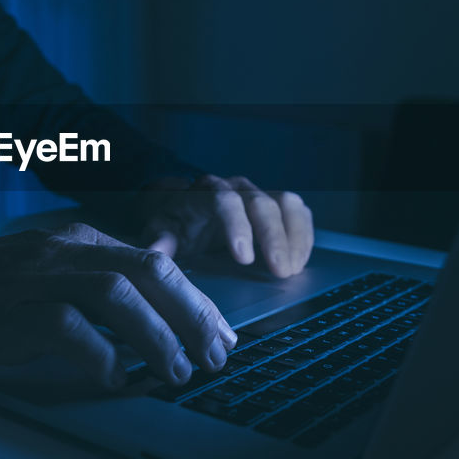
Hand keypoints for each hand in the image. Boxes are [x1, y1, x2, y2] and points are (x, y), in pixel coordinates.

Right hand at [0, 223, 236, 388]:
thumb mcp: (44, 276)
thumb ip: (91, 290)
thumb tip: (147, 330)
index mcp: (78, 242)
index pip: (154, 261)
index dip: (195, 299)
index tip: (221, 335)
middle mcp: (65, 251)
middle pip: (148, 270)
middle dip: (193, 313)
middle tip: (216, 355)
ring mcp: (37, 276)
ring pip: (117, 293)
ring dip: (156, 334)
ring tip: (175, 371)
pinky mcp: (10, 306)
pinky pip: (67, 325)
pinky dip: (97, 353)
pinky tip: (110, 377)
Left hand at [138, 175, 313, 277]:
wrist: (187, 209)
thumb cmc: (177, 223)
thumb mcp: (162, 230)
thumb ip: (159, 240)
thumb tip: (155, 253)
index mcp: (205, 192)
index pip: (224, 202)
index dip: (237, 227)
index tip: (244, 259)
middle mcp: (236, 187)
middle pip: (260, 203)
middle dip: (273, 238)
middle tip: (280, 272)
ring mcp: (258, 193)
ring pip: (285, 204)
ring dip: (294, 236)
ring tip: (292, 269)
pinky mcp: (276, 203)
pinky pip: (297, 211)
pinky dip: (303, 234)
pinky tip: (299, 260)